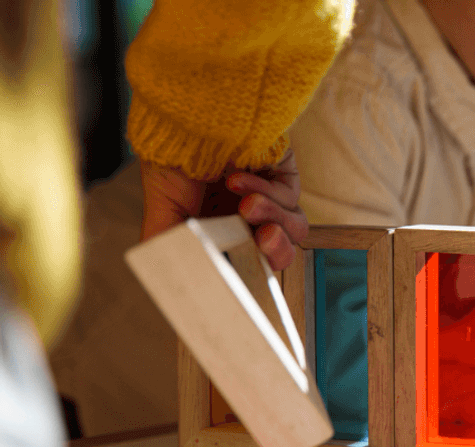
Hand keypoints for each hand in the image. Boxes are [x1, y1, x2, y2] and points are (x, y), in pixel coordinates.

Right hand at [138, 149, 308, 269]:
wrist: (187, 116)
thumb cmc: (173, 156)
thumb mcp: (162, 205)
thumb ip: (168, 243)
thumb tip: (166, 278)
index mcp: (225, 232)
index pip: (251, 266)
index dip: (252, 275)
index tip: (244, 283)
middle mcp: (251, 219)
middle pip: (280, 254)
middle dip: (275, 253)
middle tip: (262, 241)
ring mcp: (271, 198)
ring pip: (293, 229)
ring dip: (271, 218)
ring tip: (246, 205)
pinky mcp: (286, 177)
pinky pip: (289, 198)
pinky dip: (266, 190)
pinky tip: (238, 178)